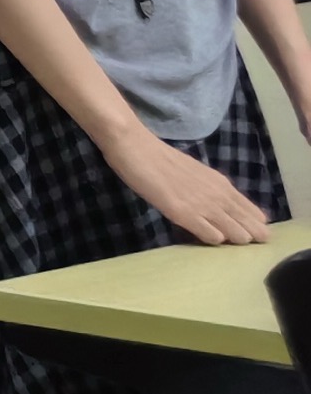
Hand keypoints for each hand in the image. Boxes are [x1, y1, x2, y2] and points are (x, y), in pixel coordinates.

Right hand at [105, 135, 278, 245]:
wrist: (138, 148)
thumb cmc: (162, 160)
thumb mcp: (197, 174)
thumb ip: (211, 190)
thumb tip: (222, 207)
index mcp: (223, 185)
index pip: (254, 212)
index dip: (256, 226)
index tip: (252, 234)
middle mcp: (220, 196)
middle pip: (250, 226)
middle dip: (253, 237)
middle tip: (247, 245)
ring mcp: (204, 206)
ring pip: (237, 234)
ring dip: (234, 240)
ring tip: (227, 244)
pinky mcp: (185, 214)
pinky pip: (211, 236)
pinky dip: (212, 240)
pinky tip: (205, 238)